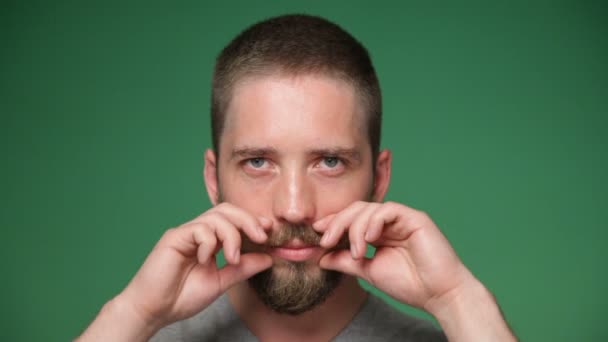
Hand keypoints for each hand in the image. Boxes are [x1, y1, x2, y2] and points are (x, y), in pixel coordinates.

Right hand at [117, 203, 272, 329]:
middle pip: (228, 210)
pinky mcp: (174, 237)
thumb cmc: (182, 297)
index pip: (234, 221)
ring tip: (232, 257)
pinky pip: (199, 229)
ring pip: (216, 216)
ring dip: (231, 235)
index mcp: (210, 241)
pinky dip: (209, 242)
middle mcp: (199, 233)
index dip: (253, 222)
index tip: (270, 232)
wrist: (154, 310)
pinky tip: (205, 259)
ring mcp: (186, 233)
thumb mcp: (221, 282)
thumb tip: (269, 257)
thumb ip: (243, 268)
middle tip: (262, 237)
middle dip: (248, 220)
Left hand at [313, 201, 473, 309]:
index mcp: (379, 232)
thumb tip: (320, 257)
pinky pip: (388, 210)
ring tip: (356, 251)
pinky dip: (374, 222)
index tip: (316, 235)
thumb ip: (346, 261)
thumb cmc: (409, 284)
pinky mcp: (414, 218)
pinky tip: (369, 239)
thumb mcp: (368, 270)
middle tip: (325, 240)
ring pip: (368, 209)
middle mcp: (389, 222)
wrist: (438, 294)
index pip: (351, 219)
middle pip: (356, 210)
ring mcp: (402, 218)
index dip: (333, 223)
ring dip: (355, 228)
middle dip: (337, 223)